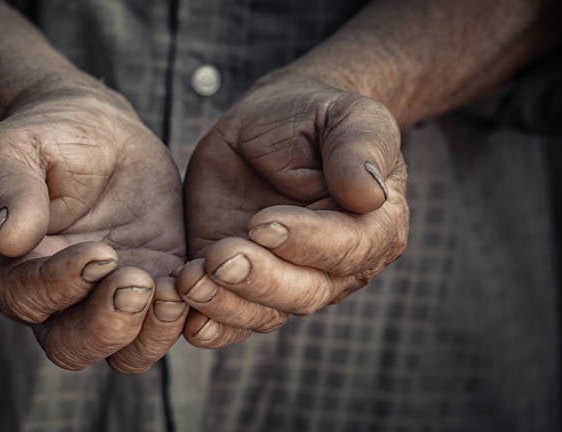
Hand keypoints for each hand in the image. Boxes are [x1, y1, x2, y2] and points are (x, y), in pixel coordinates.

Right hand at [0, 81, 187, 372]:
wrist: (98, 135)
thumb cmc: (45, 138)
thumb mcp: (13, 150)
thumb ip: (8, 189)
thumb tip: (9, 240)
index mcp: (4, 270)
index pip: (26, 299)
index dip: (61, 284)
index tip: (99, 252)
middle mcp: (53, 301)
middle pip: (72, 346)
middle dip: (107, 325)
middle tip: (138, 283)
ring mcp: (105, 301)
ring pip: (124, 352)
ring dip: (149, 333)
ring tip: (173, 290)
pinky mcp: (154, 289)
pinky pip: (168, 326)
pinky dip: (185, 317)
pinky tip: (199, 282)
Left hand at [177, 73, 408, 347]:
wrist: (271, 124)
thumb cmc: (315, 117)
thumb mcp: (349, 115)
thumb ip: (361, 148)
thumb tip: (369, 194)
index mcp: (373, 226)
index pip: (349, 247)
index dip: (306, 242)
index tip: (262, 223)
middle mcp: (336, 266)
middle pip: (305, 292)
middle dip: (260, 279)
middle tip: (220, 257)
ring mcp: (288, 280)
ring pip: (267, 312)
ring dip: (227, 304)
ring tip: (191, 281)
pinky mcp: (243, 285)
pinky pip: (234, 320)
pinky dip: (213, 327)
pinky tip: (188, 321)